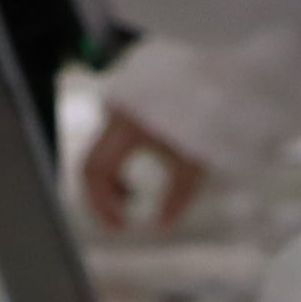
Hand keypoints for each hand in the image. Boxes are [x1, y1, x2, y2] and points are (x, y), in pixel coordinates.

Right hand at [79, 105, 207, 229]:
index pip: (95, 170)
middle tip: (121, 223)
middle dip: (104, 198)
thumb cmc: (205, 113)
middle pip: (91, 166)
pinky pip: (107, 146)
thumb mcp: (195, 158)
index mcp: (126, 125)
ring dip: (111, 184)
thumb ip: (179, 195)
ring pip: (98, 156)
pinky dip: (115, 169)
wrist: (209, 75)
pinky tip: (131, 185)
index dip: (101, 204)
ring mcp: (116, 111)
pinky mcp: (123, 111)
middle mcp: (114, 115)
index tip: (122, 227)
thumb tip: (164, 226)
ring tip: (131, 199)